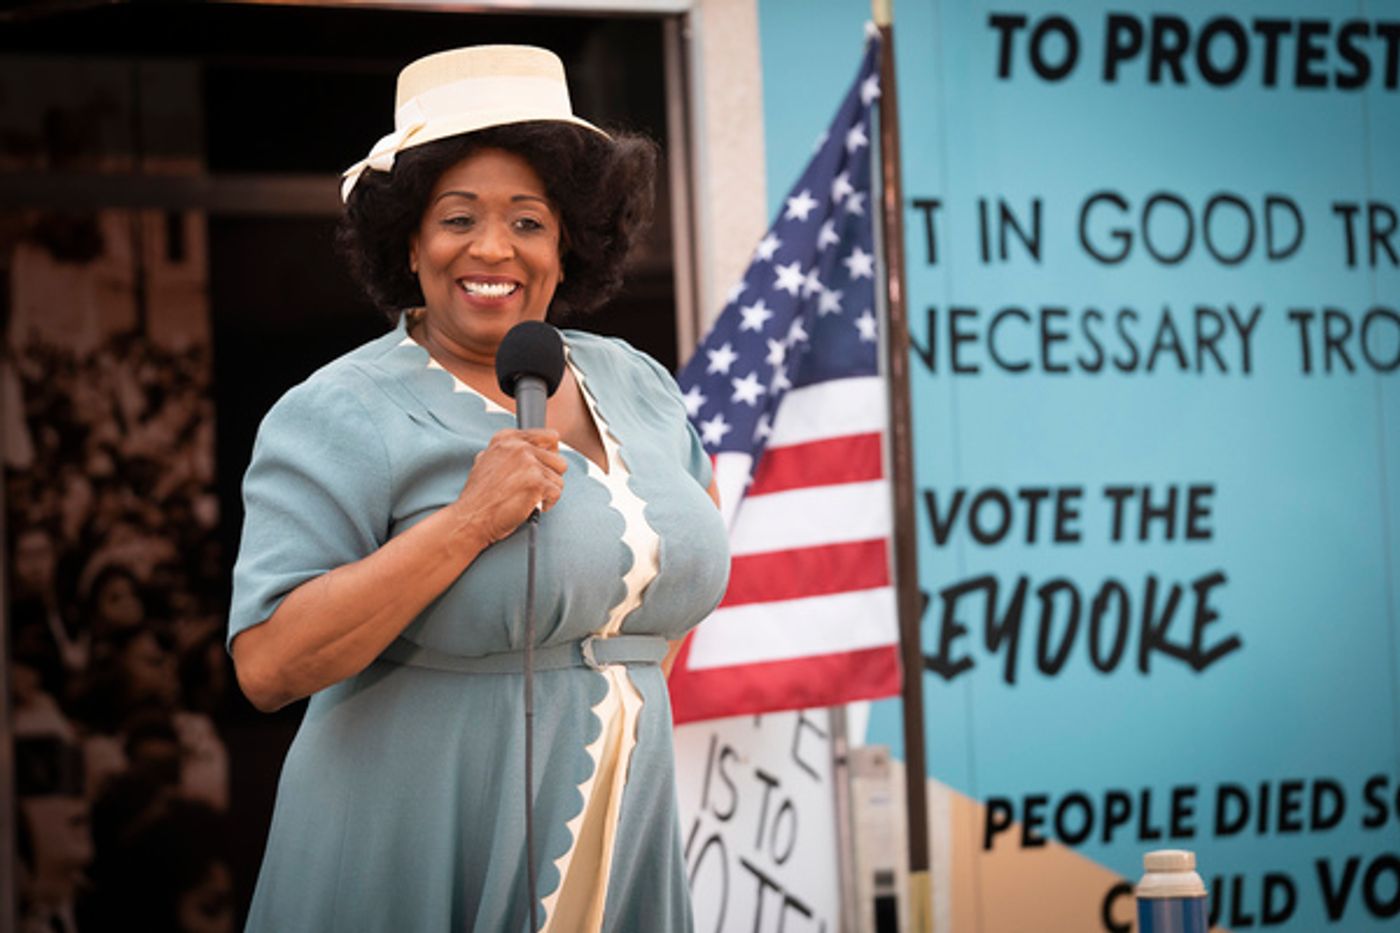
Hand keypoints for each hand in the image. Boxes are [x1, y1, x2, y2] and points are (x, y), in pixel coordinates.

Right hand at [454, 428, 566, 543]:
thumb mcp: (486, 460)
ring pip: (559, 479)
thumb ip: (508, 451)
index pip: (550, 437)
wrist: (471, 518)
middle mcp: (519, 447)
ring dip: (547, 492)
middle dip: (550, 477)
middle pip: (558, 460)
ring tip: (529, 499)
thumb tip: (528, 447)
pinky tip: (530, 507)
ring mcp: (529, 464)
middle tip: (534, 488)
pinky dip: (547, 504)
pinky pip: (557, 493)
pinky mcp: (536, 483)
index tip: (543, 467)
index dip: (550, 455)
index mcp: (508, 438)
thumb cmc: (479, 495)